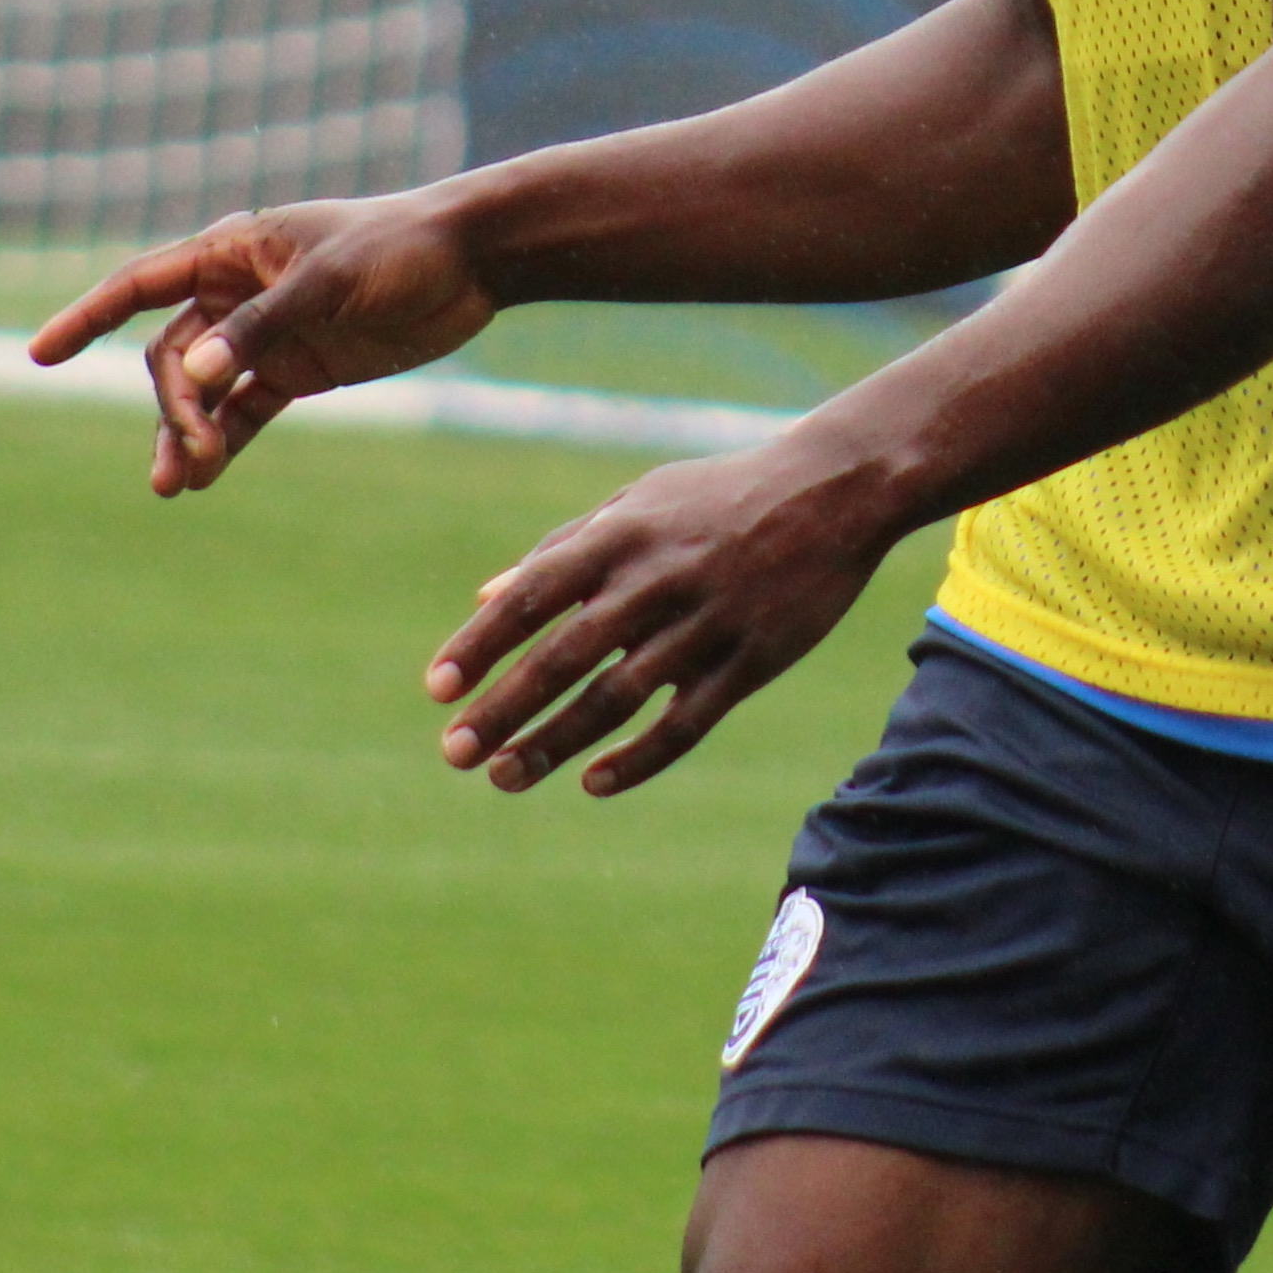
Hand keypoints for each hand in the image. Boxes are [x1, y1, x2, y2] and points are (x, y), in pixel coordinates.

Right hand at [28, 194, 498, 496]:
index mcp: (235, 251)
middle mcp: (241, 291)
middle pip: (174, 354)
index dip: (88, 317)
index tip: (39, 354)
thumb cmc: (401, 248)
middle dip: (173, 406)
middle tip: (191, 456)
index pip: (142, 284)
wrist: (474, 261)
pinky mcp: (303, 366)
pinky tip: (204, 477)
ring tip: (176, 486)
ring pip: (204, 389)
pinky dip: (225, 440)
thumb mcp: (331, 282)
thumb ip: (263, 327)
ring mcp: (270, 332)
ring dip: (187, 433)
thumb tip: (194, 375)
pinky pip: (246, 408)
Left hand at [423, 439, 896, 796]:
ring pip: (616, 700)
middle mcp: (658, 579)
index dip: (481, 643)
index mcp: (622, 534)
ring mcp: (707, 623)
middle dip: (503, 710)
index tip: (437, 689)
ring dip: (554, 744)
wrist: (835, 490)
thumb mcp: (638, 501)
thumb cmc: (721, 495)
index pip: (533, 595)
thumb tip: (484, 599)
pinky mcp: (752, 660)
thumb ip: (562, 547)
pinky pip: (686, 723)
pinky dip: (638, 757)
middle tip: (454, 753)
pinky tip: (593, 782)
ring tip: (503, 777)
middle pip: (564, 658)